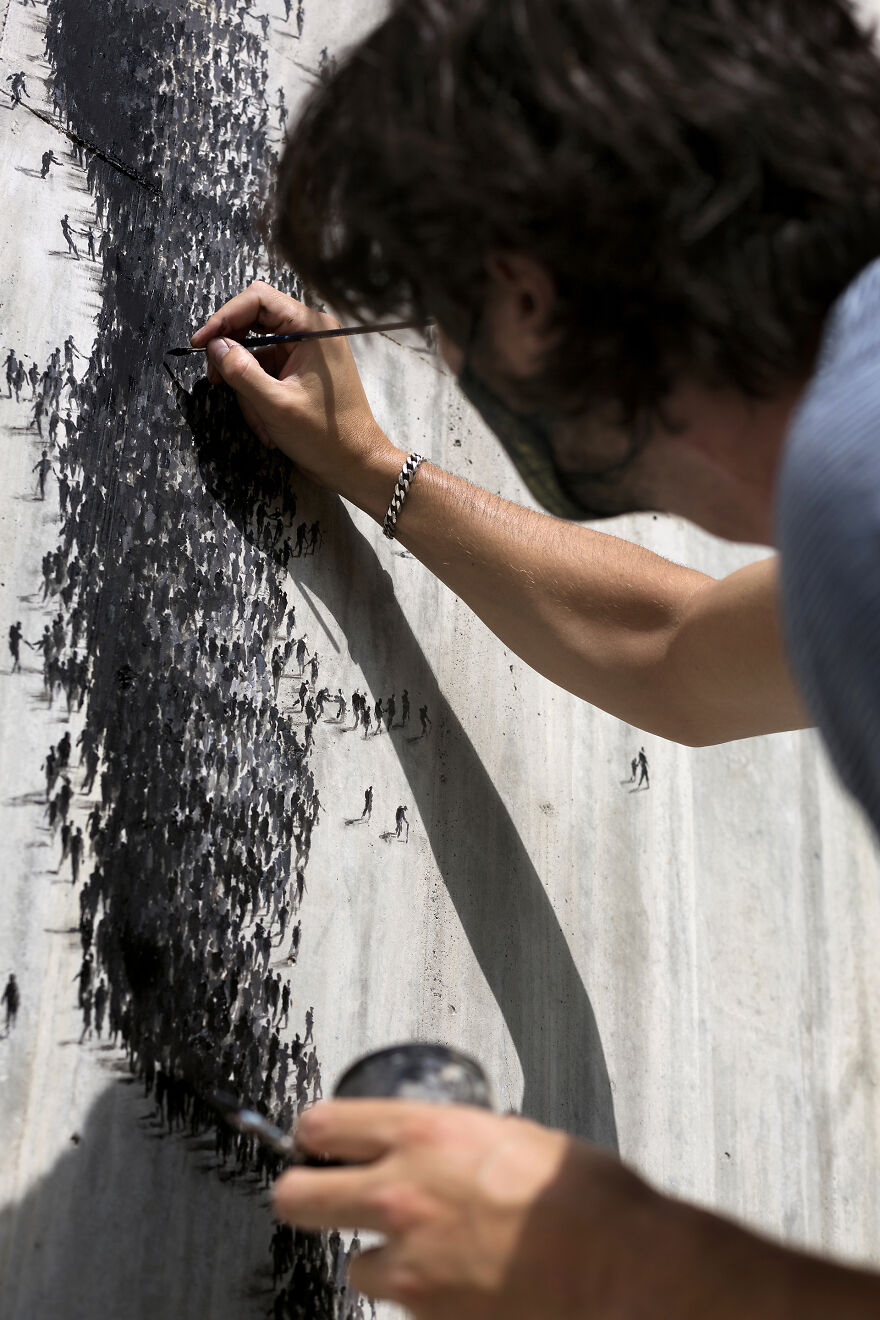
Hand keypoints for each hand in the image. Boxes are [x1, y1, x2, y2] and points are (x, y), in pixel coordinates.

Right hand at [190, 281, 402, 500]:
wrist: (354, 465)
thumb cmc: (326, 436)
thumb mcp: (275, 405)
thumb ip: (241, 371)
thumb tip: (213, 345)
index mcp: (312, 328)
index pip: (258, 300)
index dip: (224, 317)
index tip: (200, 343)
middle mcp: (310, 333)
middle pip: (253, 326)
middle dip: (234, 359)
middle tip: (216, 382)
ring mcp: (305, 354)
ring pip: (255, 356)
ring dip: (248, 390)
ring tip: (260, 422)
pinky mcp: (299, 373)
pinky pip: (266, 375)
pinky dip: (259, 400)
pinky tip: (267, 426)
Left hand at [273, 1099, 730, 1318]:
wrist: (618, 1265)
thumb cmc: (580, 1196)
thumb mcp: (510, 1133)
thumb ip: (455, 1140)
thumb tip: (434, 1149)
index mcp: (424, 1134)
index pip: (325, 1126)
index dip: (314, 1134)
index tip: (314, 1140)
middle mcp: (401, 1193)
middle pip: (299, 1196)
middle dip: (303, 1194)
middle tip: (316, 1196)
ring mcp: (410, 1261)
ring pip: (355, 1265)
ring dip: (381, 1259)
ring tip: (427, 1255)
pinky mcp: (426, 1316)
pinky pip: (404, 1305)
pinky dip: (425, 1299)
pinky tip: (464, 1284)